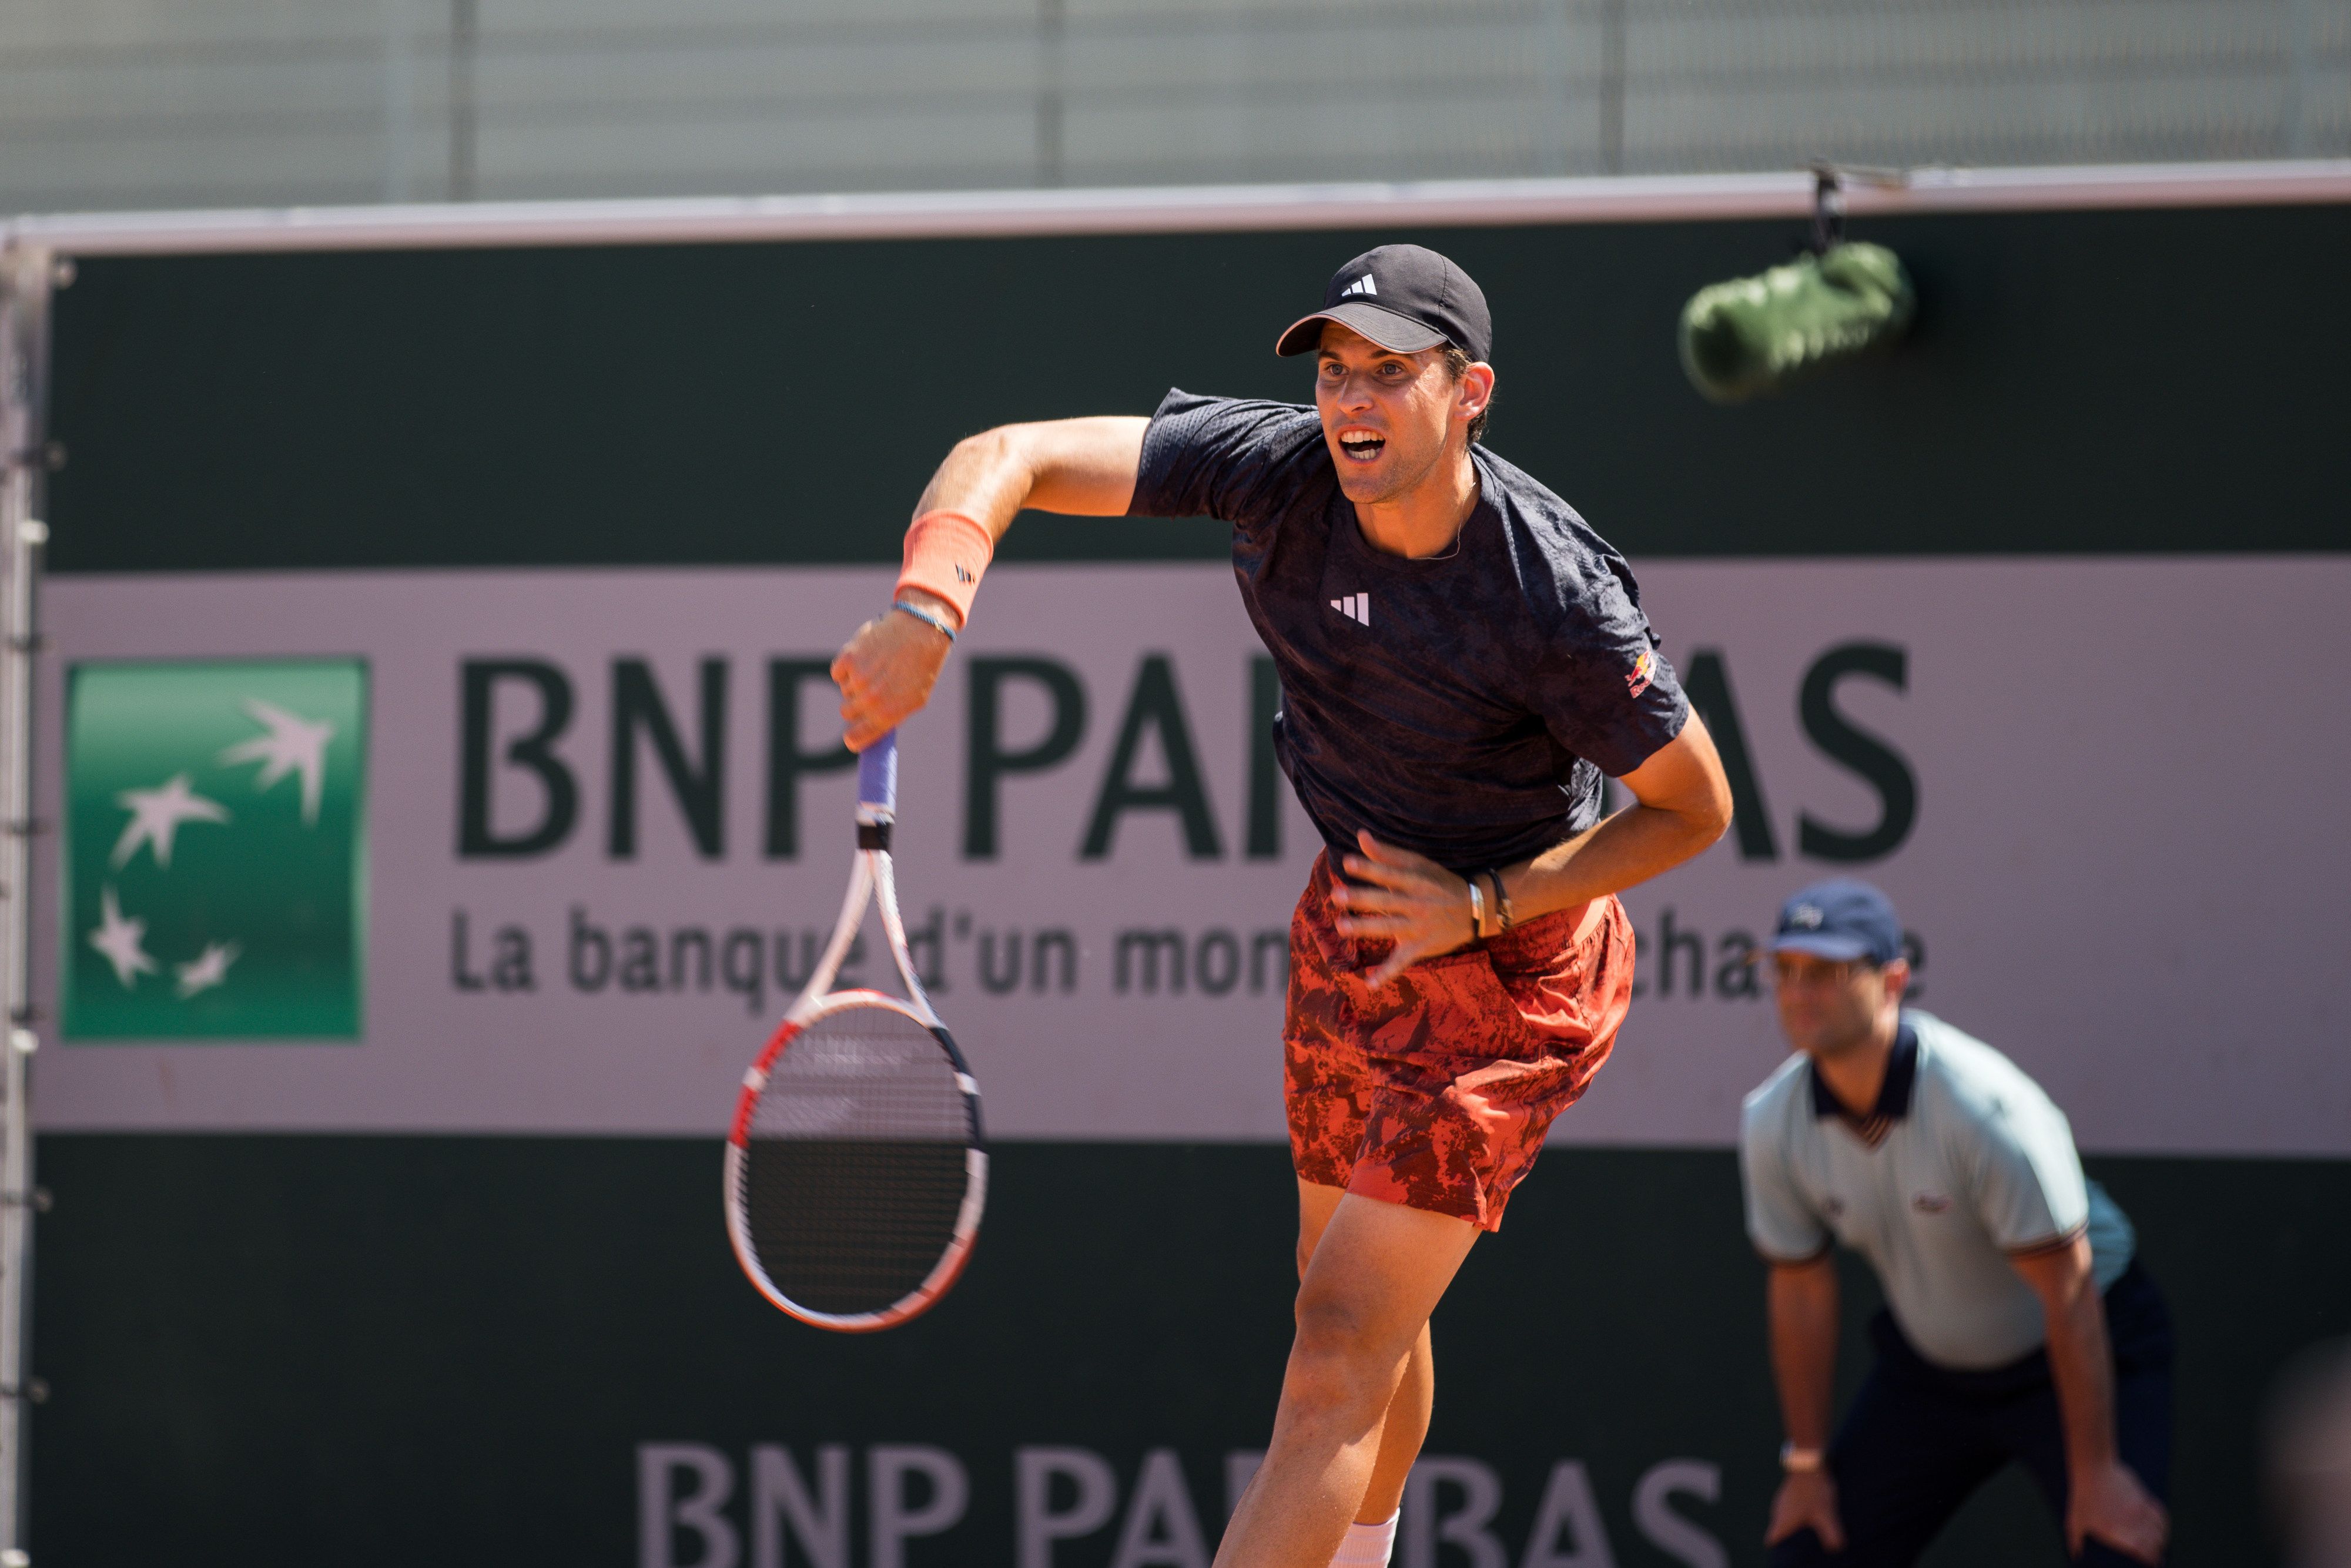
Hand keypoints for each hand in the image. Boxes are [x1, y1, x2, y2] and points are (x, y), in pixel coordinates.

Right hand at [831, 596, 953, 751]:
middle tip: (872, 689)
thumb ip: (890, 718)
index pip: (855, 738)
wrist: (921, 631)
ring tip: (877, 667)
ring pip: (844, 690)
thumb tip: (869, 732)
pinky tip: (866, 657)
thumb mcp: (914, 700)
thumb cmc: (920, 667)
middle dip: (856, 704)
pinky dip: (847, 667)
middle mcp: (871, 699)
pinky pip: (837, 673)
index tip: (851, 737)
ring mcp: (858, 679)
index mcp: (888, 714)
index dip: (852, 738)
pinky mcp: (848, 658)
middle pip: (846, 712)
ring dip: (855, 682)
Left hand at [1332, 831, 1476, 988]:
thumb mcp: (1419, 865)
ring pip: (1390, 929)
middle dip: (1361, 899)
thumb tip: (1361, 836)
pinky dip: (1387, 974)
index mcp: (1417, 882)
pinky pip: (1402, 962)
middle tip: (1337, 895)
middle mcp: (1418, 905)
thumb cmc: (1440, 882)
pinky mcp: (1421, 948)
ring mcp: (1419, 928)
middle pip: (1387, 902)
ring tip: (1341, 926)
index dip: (1370, 869)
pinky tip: (1369, 984)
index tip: (1347, 863)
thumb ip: (1388, 854)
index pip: (1390, 874)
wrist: (1476, 909)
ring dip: (1365, 928)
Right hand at [1765, 1471, 1843, 1551]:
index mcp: (1782, 1521)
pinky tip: (1808, 1511)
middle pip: (1777, 1530)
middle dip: (1787, 1537)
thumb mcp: (1826, 1515)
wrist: (1808, 1463)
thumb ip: (1831, 1534)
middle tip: (1802, 1541)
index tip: (1789, 1550)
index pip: (1771, 1540)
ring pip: (1782, 1518)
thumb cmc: (1815, 1492)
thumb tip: (1836, 1548)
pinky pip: (1787, 1508)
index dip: (1778, 1547)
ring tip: (1807, 1528)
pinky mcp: (1786, 1492)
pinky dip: (1795, 1513)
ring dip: (1791, 1524)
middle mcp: (1777, 1512)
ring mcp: (1780, 1500)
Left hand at [2068, 1459, 2167, 1562]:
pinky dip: (2163, 1525)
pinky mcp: (2144, 1498)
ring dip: (2161, 1541)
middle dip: (2156, 1555)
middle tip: (2155, 1561)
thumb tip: (2076, 1556)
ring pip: (2159, 1531)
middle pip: (2154, 1544)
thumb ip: (2076, 1542)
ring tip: (2158, 1547)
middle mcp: (2131, 1523)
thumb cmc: (2082, 1498)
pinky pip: (2160, 1515)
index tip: (2151, 1565)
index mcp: (2115, 1532)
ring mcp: (2140, 1510)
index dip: (2148, 1561)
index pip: (2141, 1552)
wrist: (2094, 1469)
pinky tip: (2161, 1529)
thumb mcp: (2075, 1521)